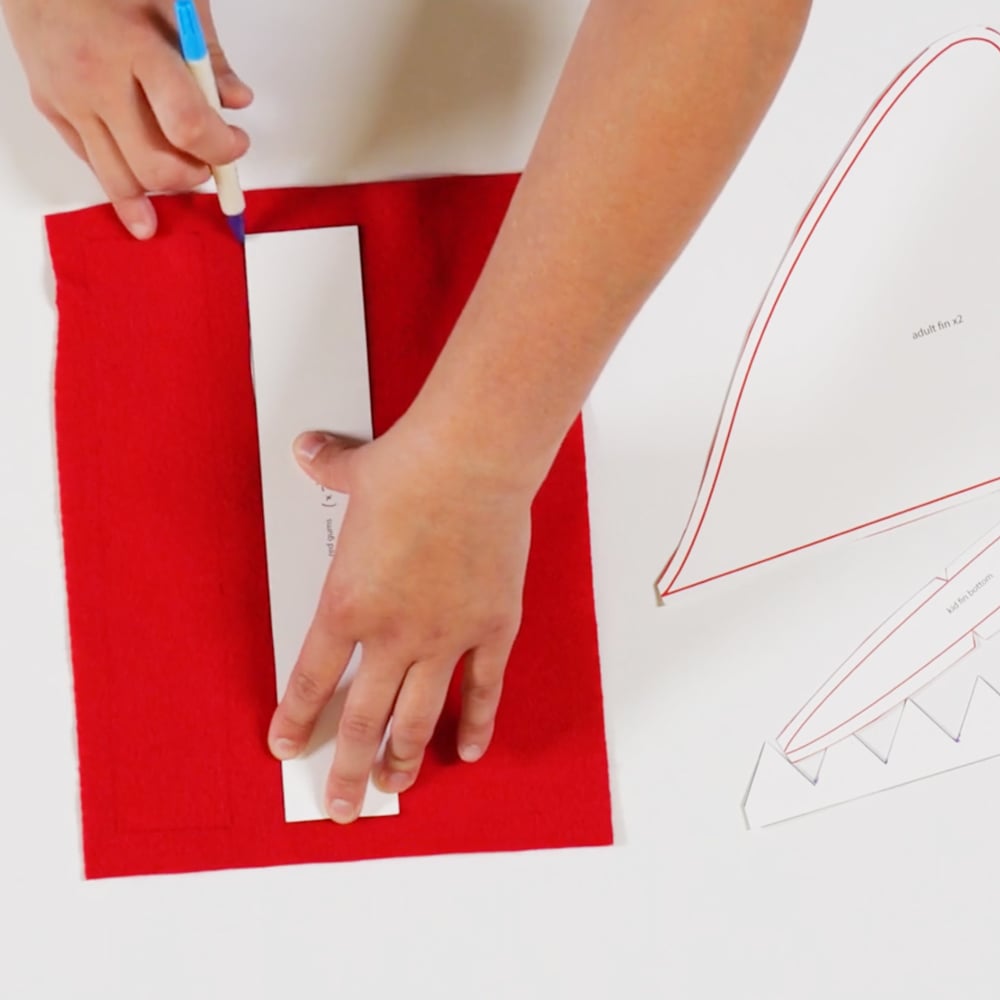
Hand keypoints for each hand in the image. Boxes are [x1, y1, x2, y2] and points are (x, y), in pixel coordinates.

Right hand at [2, 0, 250, 236]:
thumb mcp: (175, 2)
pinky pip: (94, 165)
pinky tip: (142, 199)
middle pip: (156, 166)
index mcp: (135, 48)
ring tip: (185, 178)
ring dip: (161, 190)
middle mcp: (96, 81)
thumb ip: (210, 57)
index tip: (236, 143)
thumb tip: (237, 102)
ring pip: (121, 180)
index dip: (221, 148)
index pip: (188, 125)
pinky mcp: (51, 109)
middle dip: (195, 174)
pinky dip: (126, 184)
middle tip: (210, 159)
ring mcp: (69, 100)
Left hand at [267, 422, 533, 823]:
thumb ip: (328, 470)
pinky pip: (483, 689)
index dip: (298, 720)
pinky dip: (475, 724)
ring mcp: (445, 637)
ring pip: (419, 717)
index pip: (312, 680)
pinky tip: (468, 750)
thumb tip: (306, 448)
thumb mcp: (355, 473)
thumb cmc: (410, 469)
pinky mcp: (491, 627)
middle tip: (342, 803)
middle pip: (364, 720)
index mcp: (348, 605)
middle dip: (349, 768)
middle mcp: (393, 634)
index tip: (288, 747)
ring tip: (395, 786)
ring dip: (404, 758)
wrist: (471, 461)